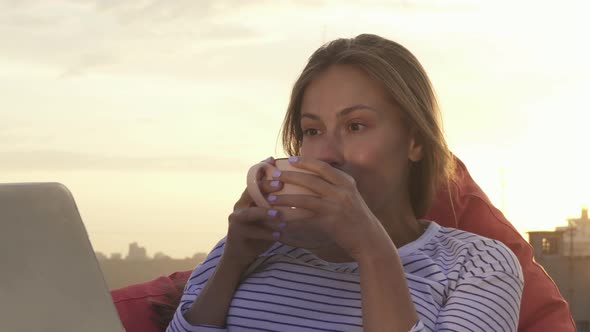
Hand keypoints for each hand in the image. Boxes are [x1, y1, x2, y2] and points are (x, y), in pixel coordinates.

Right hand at [221, 157, 285, 266]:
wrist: (242, 254)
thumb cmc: (261, 231)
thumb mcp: (270, 215)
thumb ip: (279, 202)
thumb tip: (303, 187)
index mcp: (249, 197)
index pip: (255, 179)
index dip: (262, 169)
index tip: (274, 161)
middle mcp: (240, 205)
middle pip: (251, 191)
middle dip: (265, 187)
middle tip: (280, 185)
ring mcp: (236, 219)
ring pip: (249, 212)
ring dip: (265, 213)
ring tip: (279, 214)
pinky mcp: (236, 234)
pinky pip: (252, 232)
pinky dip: (266, 233)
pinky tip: (279, 235)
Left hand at [266, 156, 391, 260]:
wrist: (369, 240)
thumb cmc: (357, 219)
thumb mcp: (350, 197)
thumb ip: (336, 187)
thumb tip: (314, 178)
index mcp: (346, 182)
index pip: (323, 167)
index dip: (306, 162)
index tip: (291, 159)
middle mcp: (342, 191)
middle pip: (311, 180)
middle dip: (290, 176)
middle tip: (274, 176)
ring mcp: (336, 206)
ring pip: (304, 198)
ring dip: (285, 198)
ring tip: (269, 198)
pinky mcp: (330, 221)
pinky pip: (305, 218)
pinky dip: (290, 218)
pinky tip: (279, 220)